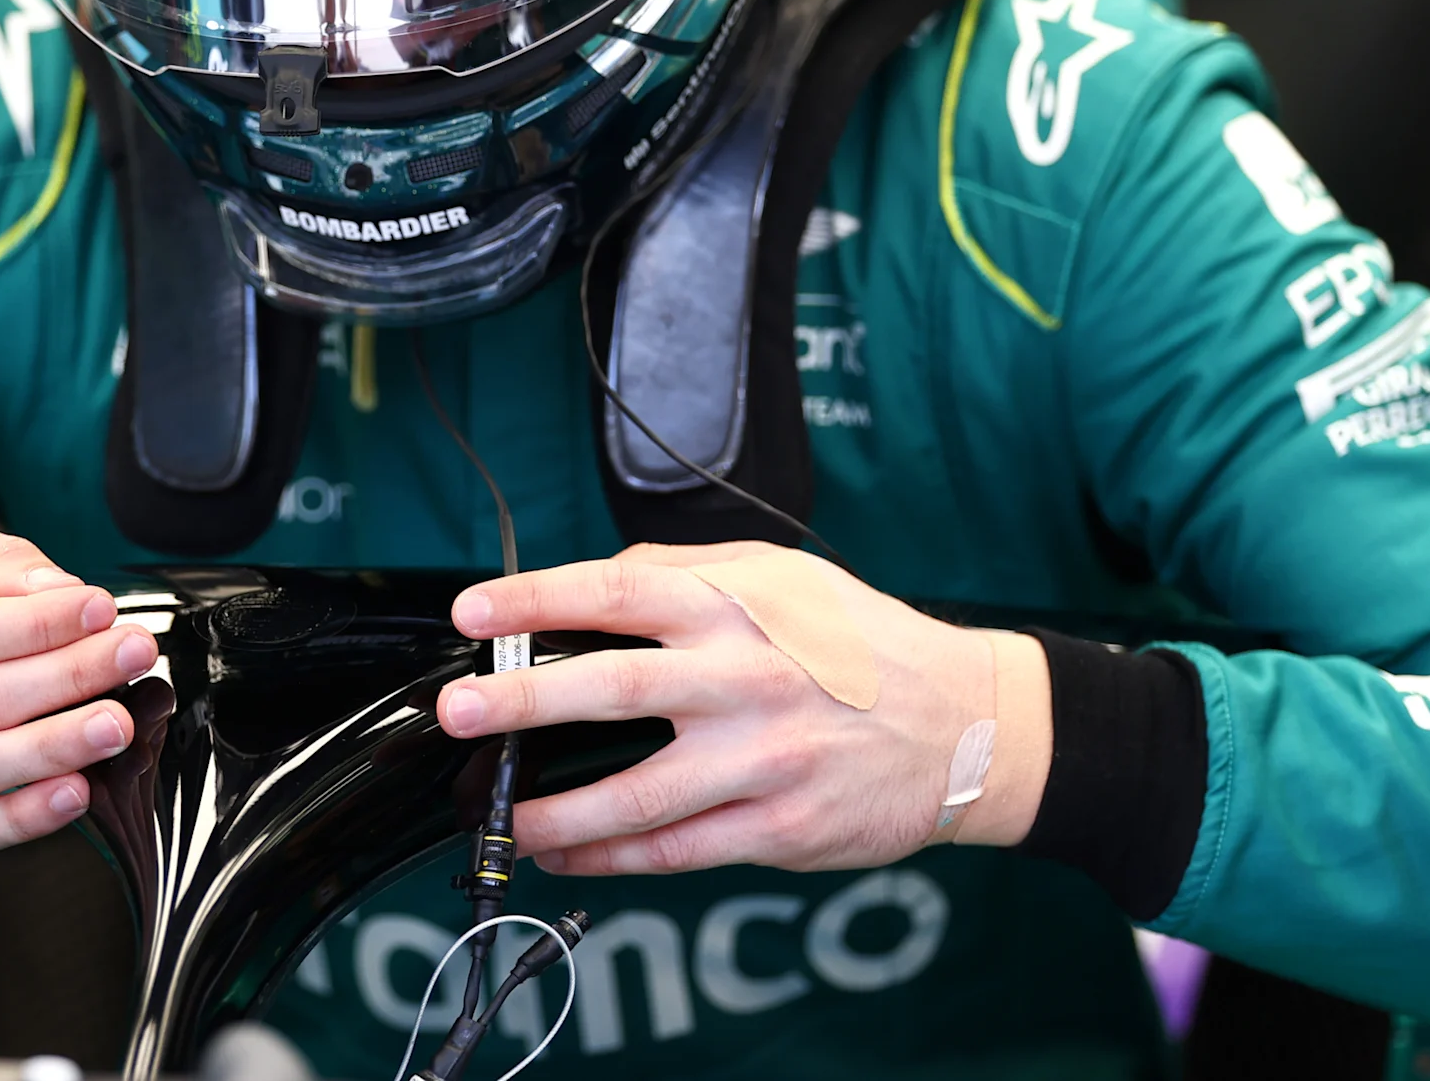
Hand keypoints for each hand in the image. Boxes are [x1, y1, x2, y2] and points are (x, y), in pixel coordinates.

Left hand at [434, 543, 1047, 875]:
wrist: (970, 723)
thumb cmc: (866, 647)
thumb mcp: (787, 579)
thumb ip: (691, 571)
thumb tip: (603, 578)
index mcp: (740, 607)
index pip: (618, 591)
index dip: (537, 600)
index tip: (473, 613)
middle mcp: (747, 678)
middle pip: (612, 689)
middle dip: (521, 704)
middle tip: (458, 713)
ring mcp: (764, 759)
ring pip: (637, 794)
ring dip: (556, 810)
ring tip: (503, 813)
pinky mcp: (780, 827)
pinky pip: (677, 852)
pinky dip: (611, 859)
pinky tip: (568, 854)